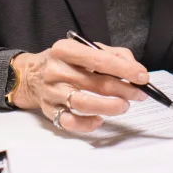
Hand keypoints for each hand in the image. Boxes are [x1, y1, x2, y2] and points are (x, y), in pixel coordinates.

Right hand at [10, 40, 149, 131]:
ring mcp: (51, 92)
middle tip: (140, 94)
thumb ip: (111, 55)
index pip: (98, 59)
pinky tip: (99, 120)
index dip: (124, 69)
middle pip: (94, 82)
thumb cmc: (65, 62)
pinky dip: (87, 123)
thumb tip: (134, 69)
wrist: (31, 75)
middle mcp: (56, 70)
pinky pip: (69, 122)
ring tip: (124, 106)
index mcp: (65, 50)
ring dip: (109, 106)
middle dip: (123, 89)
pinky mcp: (49, 110)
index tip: (142, 76)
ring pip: (83, 103)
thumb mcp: (84, 49)